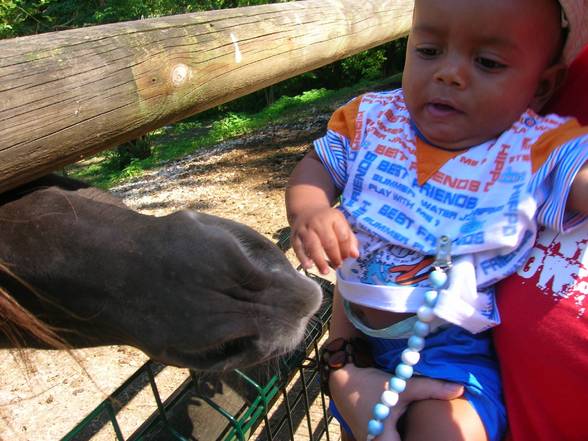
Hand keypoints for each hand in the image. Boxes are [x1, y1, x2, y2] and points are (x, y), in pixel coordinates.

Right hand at [290, 206, 358, 273]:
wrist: (306, 210)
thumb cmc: (327, 221)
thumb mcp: (340, 224)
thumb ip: (349, 239)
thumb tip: (355, 255)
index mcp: (334, 218)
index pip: (342, 235)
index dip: (346, 249)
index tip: (346, 258)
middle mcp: (318, 222)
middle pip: (328, 241)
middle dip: (334, 256)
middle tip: (338, 266)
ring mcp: (305, 229)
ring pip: (312, 245)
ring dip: (319, 260)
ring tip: (325, 272)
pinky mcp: (295, 236)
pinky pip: (298, 248)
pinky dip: (303, 258)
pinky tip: (309, 266)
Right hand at [330, 365, 463, 440]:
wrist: (344, 380)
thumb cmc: (371, 385)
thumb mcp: (401, 386)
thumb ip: (430, 388)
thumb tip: (459, 388)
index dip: (423, 440)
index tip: (440, 438)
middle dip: (419, 437)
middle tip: (438, 435)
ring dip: (411, 436)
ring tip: (423, 430)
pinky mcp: (374, 439)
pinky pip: (392, 440)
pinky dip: (403, 436)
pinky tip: (411, 429)